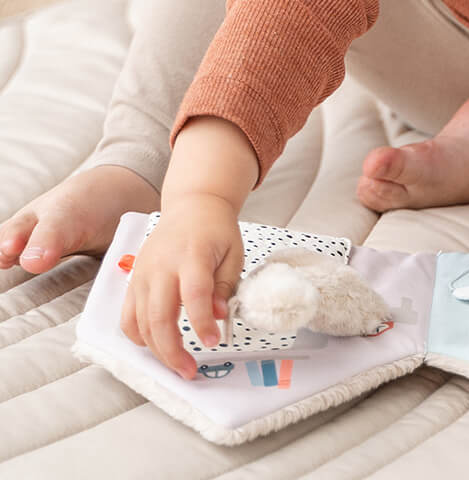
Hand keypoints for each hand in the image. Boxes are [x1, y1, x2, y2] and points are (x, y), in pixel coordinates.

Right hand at [120, 193, 243, 380]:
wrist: (192, 206)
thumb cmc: (216, 230)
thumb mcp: (233, 253)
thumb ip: (224, 286)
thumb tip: (218, 317)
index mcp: (193, 254)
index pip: (194, 295)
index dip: (202, 323)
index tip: (213, 342)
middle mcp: (162, 266)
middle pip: (159, 316)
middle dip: (173, 350)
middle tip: (189, 370)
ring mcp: (143, 274)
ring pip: (140, 322)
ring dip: (156, 349)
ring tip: (177, 364)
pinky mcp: (133, 280)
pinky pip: (127, 316)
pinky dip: (137, 336)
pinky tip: (155, 345)